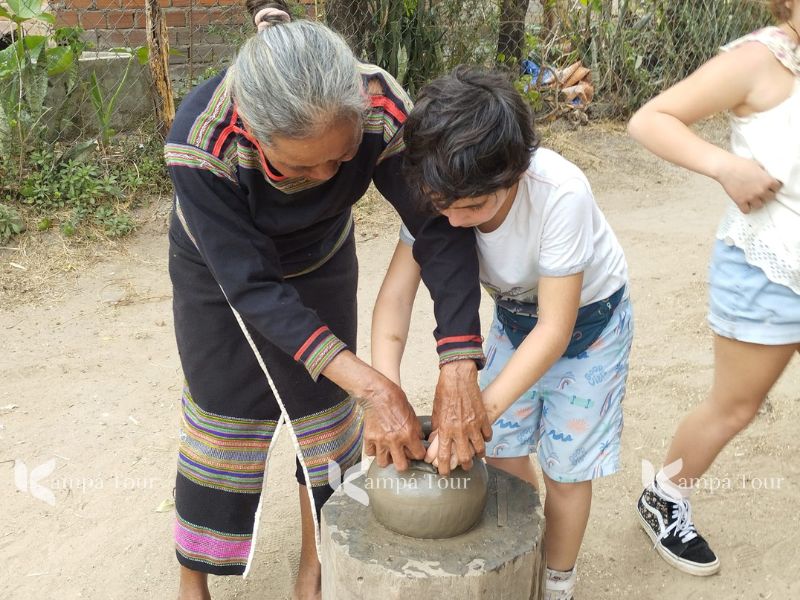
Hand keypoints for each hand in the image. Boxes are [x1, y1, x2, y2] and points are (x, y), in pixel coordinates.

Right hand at [321, 351, 424, 471]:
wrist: (377, 392)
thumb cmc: (395, 399)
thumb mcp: (412, 413)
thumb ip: (415, 429)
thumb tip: (418, 440)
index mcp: (408, 433)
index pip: (418, 455)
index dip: (419, 454)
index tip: (417, 452)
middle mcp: (395, 440)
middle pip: (401, 466)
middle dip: (404, 463)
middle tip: (403, 457)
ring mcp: (380, 440)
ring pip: (383, 463)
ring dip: (387, 459)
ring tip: (389, 453)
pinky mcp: (369, 438)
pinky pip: (371, 453)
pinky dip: (374, 451)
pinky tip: (378, 445)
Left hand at [430, 360, 491, 475]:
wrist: (458, 377)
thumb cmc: (444, 392)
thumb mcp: (436, 412)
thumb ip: (437, 429)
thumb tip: (435, 442)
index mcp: (446, 429)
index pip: (445, 455)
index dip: (445, 467)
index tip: (444, 473)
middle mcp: (460, 430)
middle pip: (465, 457)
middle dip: (465, 466)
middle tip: (464, 467)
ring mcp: (474, 425)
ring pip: (480, 449)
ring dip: (478, 455)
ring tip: (477, 456)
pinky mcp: (483, 418)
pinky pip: (487, 435)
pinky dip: (486, 439)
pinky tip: (483, 439)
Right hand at [716, 155, 780, 213]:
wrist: (726, 168)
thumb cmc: (740, 164)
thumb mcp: (758, 165)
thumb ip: (764, 173)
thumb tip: (765, 176)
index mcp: (767, 181)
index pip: (777, 188)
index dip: (773, 186)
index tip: (769, 186)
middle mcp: (761, 190)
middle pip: (770, 198)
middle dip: (766, 194)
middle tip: (760, 191)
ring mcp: (751, 197)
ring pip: (760, 205)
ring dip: (757, 202)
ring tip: (753, 198)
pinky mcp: (740, 201)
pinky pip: (747, 210)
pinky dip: (746, 208)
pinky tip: (745, 203)